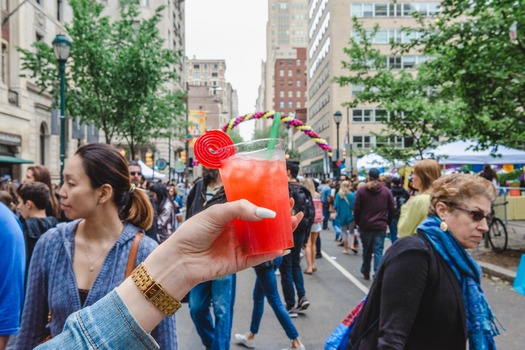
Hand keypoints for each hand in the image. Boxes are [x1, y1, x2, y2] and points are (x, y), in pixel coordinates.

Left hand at [148, 199, 301, 289]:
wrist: (179, 259)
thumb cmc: (192, 232)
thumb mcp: (217, 213)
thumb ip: (242, 209)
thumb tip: (268, 213)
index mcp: (231, 216)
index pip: (254, 207)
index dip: (269, 202)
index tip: (283, 196)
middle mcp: (237, 231)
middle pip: (263, 224)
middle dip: (280, 218)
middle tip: (294, 211)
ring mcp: (240, 247)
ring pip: (265, 240)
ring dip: (280, 234)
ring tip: (294, 224)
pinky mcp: (240, 263)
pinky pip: (260, 257)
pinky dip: (272, 253)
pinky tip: (283, 247)